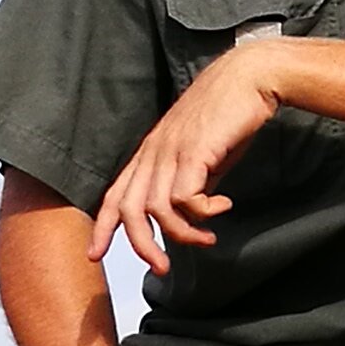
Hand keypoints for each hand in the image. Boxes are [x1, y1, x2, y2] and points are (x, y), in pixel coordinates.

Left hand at [91, 41, 291, 272]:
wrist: (249, 77)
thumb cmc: (228, 113)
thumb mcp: (203, 154)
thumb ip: (192, 180)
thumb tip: (193, 211)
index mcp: (150, 153)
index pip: (114, 194)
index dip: (102, 226)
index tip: (95, 254)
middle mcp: (154, 153)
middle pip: (128, 209)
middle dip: (141, 245)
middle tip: (162, 268)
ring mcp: (172, 151)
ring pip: (157, 209)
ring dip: (183, 234)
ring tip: (207, 239)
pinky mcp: (195, 152)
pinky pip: (186, 198)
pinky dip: (205, 211)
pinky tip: (224, 206)